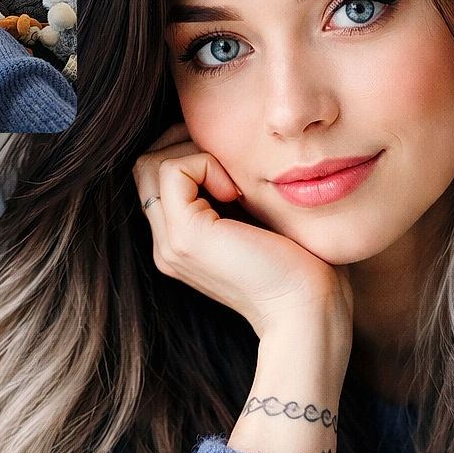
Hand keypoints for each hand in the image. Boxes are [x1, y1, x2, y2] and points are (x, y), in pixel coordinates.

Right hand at [134, 124, 352, 341]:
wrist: (307, 309)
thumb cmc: (300, 266)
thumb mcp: (258, 218)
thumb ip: (235, 192)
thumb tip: (230, 147)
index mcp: (182, 243)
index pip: (157, 176)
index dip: (188, 152)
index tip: (234, 166)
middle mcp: (167, 245)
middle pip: (146, 165)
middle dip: (184, 143)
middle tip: (230, 158)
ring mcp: (171, 244)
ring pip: (151, 163)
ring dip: (195, 152)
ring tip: (234, 181)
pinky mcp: (186, 237)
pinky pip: (173, 170)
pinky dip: (204, 163)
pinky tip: (236, 191)